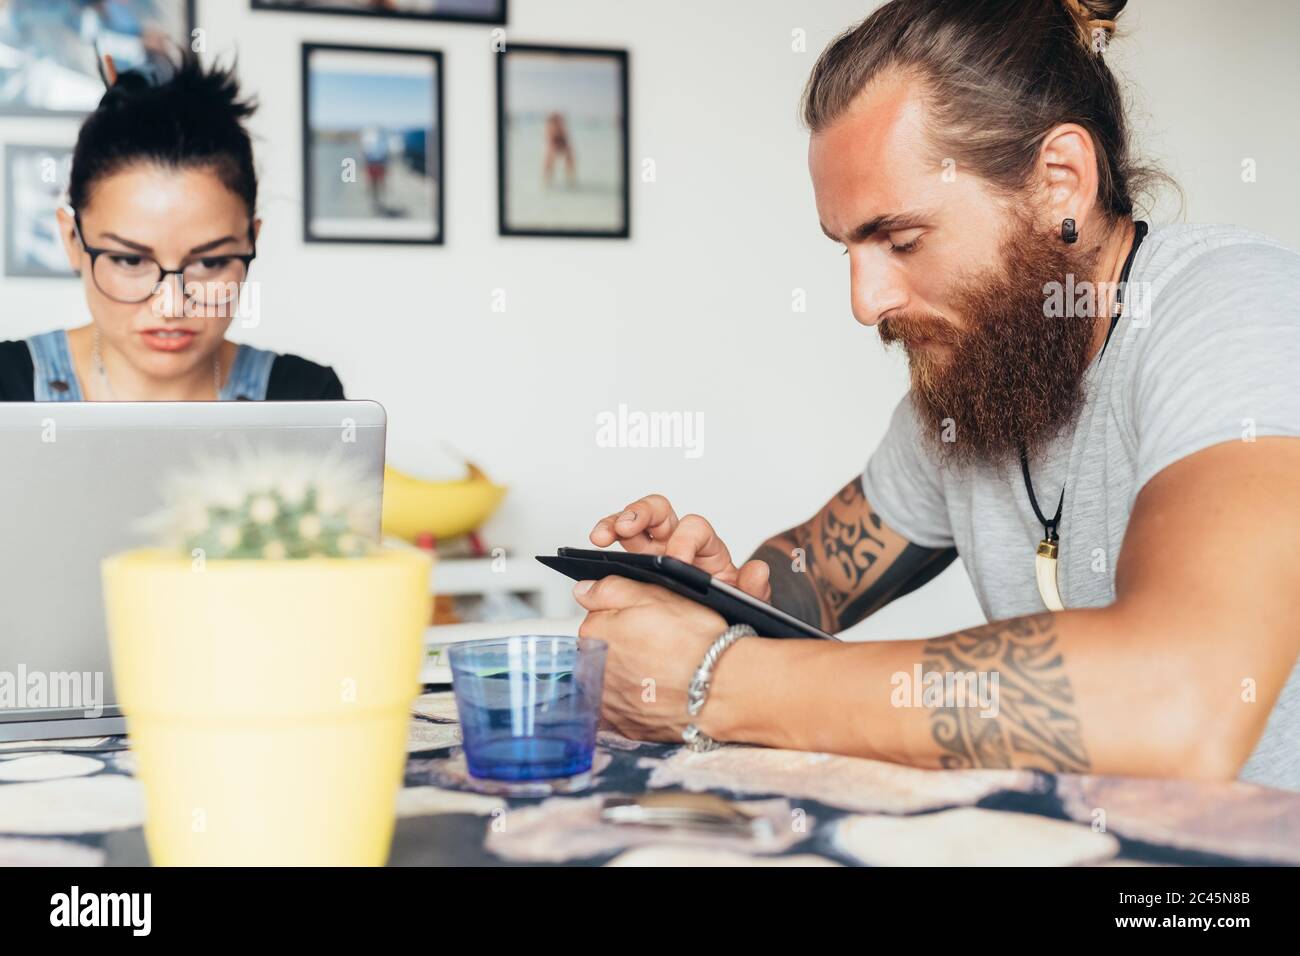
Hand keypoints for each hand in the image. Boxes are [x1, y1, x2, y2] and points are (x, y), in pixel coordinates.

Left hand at [574, 575, 727, 742]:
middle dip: (624, 647)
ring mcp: (609, 702)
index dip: (624, 617)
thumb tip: (583, 591)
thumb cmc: (693, 642)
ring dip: (630, 675)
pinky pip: (627, 709)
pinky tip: (661, 692)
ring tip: (662, 670)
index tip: (645, 622)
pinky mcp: (626, 726)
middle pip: (603, 651)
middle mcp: (594, 670)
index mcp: (595, 633)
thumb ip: (611, 589)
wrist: (721, 688)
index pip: (596, 619)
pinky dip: (640, 701)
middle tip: (658, 645)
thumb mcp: (654, 594)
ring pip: (614, 681)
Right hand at [588, 493, 771, 599]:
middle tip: (627, 527)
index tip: (676, 560)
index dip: (684, 539)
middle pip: (659, 512)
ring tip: (600, 536)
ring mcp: (652, 552)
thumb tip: (758, 571)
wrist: (708, 641)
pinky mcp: (632, 567)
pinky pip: (616, 546)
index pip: (694, 528)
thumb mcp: (744, 607)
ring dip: (615, 522)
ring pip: (632, 522)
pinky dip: (604, 541)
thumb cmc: (726, 614)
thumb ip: (753, 590)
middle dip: (642, 514)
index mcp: (705, 550)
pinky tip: (591, 552)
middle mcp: (677, 543)